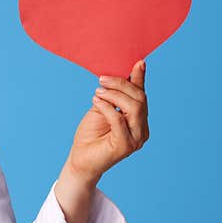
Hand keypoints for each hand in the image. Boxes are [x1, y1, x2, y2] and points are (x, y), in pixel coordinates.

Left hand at [65, 59, 149, 180]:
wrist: (79, 160)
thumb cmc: (90, 135)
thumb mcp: (102, 108)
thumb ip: (114, 95)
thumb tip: (123, 73)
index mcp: (139, 121)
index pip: (142, 96)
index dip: (140, 79)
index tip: (138, 62)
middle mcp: (142, 131)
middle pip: (140, 100)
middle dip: (122, 85)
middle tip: (102, 80)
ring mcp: (136, 140)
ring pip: (135, 107)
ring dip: (115, 95)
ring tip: (97, 92)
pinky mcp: (125, 146)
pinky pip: (119, 119)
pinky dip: (107, 107)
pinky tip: (96, 101)